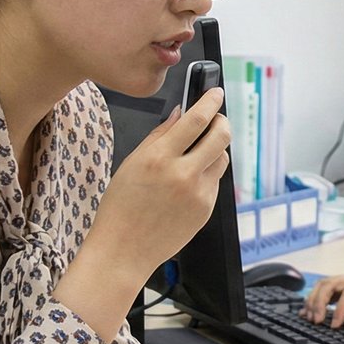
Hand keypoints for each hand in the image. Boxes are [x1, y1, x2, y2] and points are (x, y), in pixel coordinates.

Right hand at [54, 90, 229, 339]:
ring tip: (198, 151)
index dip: (210, 101)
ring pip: (222, 158)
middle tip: (216, 119)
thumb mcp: (131, 164)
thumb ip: (159, 136)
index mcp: (159, 158)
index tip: (216, 92)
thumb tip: (181, 113)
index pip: (196, 119)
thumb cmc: (120, 207)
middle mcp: (182, 174)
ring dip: (215, 148)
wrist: (123, 251)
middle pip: (221, 135)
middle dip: (222, 121)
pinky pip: (214, 181)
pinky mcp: (206, 209)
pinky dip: (206, 174)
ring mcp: (198, 193)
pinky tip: (187, 181)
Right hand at [303, 270, 343, 326]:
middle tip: (316, 321)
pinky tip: (307, 312)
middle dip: (320, 302)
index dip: (340, 309)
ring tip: (309, 318)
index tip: (334, 326)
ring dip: (314, 300)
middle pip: (331, 283)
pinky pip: (325, 290)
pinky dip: (314, 300)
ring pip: (324, 284)